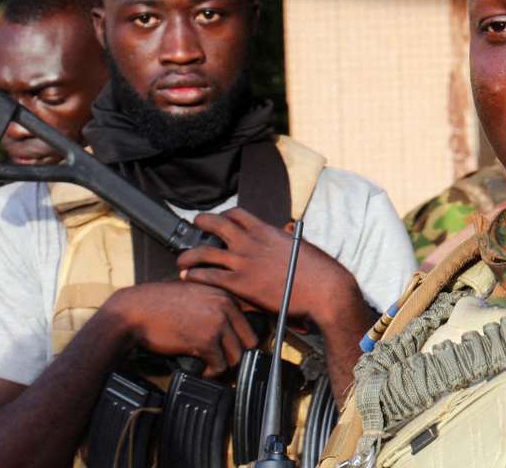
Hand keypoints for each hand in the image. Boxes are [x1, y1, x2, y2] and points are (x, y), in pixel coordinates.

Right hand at [104, 281, 257, 378]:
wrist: (135, 311)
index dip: (244, 337)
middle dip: (237, 353)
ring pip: (237, 355)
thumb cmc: (160, 304)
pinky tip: (202, 370)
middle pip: (250, 340)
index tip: (234, 346)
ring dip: (224, 365)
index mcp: (225, 293)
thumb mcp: (194, 293)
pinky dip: (212, 372)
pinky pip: (220, 365)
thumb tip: (232, 324)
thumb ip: (215, 303)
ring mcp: (217, 322)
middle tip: (223, 360)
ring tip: (212, 366)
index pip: (253, 319)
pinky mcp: (205, 340)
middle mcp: (226, 305)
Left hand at [177, 208, 354, 322]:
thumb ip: (286, 238)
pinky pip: (208, 276)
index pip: (239, 214)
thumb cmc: (318, 270)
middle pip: (217, 225)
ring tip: (182, 258)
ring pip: (205, 252)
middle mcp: (251, 243)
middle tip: (196, 224)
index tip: (220, 219)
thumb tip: (286, 230)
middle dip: (202, 222)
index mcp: (266, 231)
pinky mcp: (240, 284)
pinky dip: (194, 275)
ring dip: (189, 254)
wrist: (323, 290)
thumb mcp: (300, 246)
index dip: (225, 215)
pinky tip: (187, 277)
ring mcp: (244, 262)